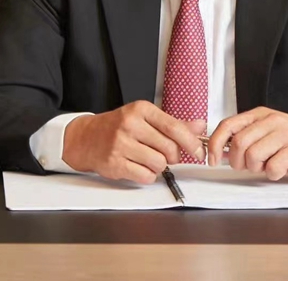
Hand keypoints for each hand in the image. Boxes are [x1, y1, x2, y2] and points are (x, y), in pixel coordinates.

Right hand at [61, 100, 205, 183]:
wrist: (87, 137)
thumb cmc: (119, 126)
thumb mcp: (145, 118)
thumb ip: (173, 123)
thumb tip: (200, 126)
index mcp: (141, 110)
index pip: (174, 126)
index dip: (190, 141)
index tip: (199, 150)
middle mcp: (130, 125)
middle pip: (169, 148)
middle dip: (174, 156)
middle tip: (169, 156)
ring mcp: (121, 144)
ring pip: (159, 164)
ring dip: (160, 166)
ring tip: (150, 159)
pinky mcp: (115, 163)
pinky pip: (145, 176)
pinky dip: (148, 175)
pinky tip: (140, 167)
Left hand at [207, 107, 287, 179]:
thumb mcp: (268, 130)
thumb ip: (246, 136)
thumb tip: (221, 151)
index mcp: (260, 114)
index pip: (228, 125)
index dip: (216, 144)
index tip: (212, 159)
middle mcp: (271, 120)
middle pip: (239, 143)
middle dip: (238, 161)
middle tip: (248, 167)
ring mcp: (285, 134)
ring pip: (254, 156)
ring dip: (257, 168)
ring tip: (268, 165)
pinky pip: (273, 168)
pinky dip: (273, 174)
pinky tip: (282, 169)